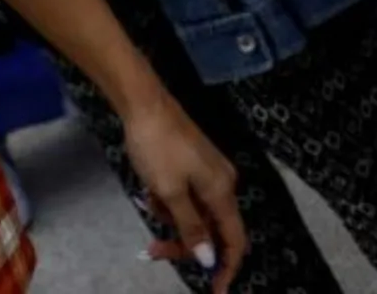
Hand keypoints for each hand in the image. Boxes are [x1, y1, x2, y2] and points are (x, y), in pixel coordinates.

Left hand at [123, 95, 246, 293]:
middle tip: (153, 250)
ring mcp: (207, 171)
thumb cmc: (157, 146)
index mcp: (222, 192)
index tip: (213, 289)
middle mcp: (222, 183)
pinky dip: (167, 200)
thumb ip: (190, 227)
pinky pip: (183, 194)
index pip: (234, 240)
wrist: (143, 101)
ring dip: (171, 218)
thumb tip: (209, 258)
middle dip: (184, 243)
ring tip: (148, 203)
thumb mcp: (170, 192)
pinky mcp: (191, 162)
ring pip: (193, 212)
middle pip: (211, 228)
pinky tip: (148, 191)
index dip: (226, 267)